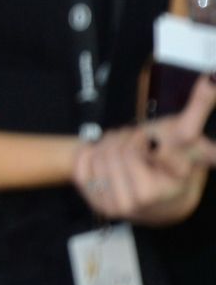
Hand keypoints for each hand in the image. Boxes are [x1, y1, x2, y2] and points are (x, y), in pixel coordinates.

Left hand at [74, 78, 215, 224]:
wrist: (159, 199)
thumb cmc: (173, 163)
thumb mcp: (190, 136)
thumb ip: (199, 108)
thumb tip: (210, 79)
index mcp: (173, 184)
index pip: (150, 147)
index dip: (147, 140)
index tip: (152, 144)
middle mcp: (146, 200)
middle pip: (122, 150)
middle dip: (128, 138)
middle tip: (135, 141)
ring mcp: (120, 206)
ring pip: (101, 156)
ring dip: (109, 145)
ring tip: (123, 149)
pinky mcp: (99, 204)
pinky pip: (82, 166)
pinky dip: (90, 155)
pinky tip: (106, 159)